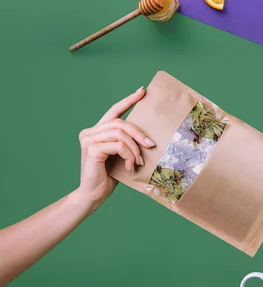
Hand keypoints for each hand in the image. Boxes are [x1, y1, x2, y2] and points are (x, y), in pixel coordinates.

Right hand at [76, 86, 153, 211]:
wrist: (94, 195)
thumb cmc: (109, 176)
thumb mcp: (121, 155)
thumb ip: (127, 142)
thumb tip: (147, 135)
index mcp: (97, 131)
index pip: (114, 110)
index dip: (128, 100)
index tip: (142, 91)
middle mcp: (90, 132)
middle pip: (121, 123)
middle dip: (138, 133)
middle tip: (150, 145)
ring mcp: (88, 139)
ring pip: (120, 133)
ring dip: (134, 148)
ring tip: (138, 161)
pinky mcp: (91, 149)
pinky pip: (118, 145)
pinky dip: (128, 155)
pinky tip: (129, 166)